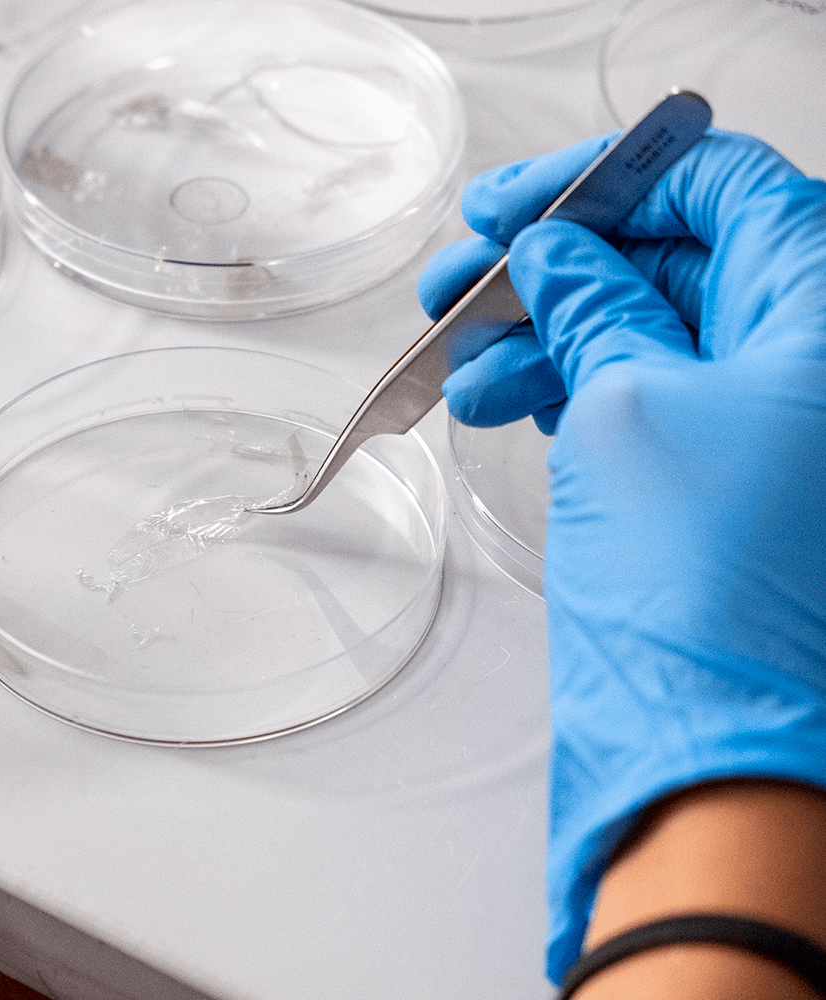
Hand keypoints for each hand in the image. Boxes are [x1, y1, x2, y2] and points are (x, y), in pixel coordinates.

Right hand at [447, 131, 825, 981]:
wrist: (716, 744)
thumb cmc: (707, 581)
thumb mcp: (628, 403)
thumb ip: (591, 303)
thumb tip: (556, 252)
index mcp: (824, 312)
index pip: (725, 187)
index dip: (609, 180)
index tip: (514, 201)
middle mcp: (810, 358)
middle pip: (679, 257)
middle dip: (557, 262)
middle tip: (463, 277)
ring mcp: (769, 420)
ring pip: (647, 331)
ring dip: (544, 332)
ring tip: (461, 363)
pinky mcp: (723, 478)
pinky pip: (642, 395)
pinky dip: (567, 385)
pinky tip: (498, 397)